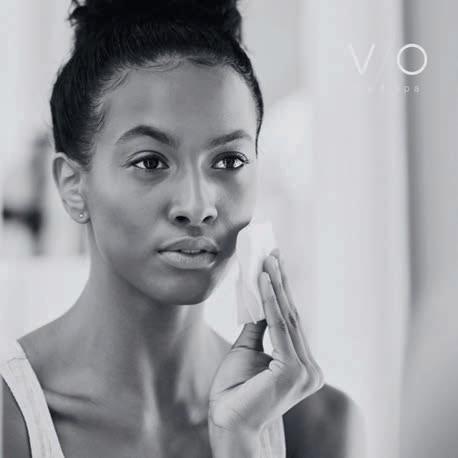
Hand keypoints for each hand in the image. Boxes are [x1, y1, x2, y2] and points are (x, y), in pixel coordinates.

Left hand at [208, 250, 323, 454]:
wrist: (230, 424)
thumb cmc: (235, 392)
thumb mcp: (246, 350)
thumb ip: (258, 326)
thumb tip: (257, 299)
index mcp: (300, 364)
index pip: (290, 320)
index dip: (282, 291)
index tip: (275, 265)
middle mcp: (309, 367)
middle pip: (291, 315)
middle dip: (280, 283)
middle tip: (273, 254)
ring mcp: (305, 370)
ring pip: (287, 317)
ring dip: (275, 285)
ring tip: (267, 260)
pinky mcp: (295, 371)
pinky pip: (278, 326)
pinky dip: (269, 300)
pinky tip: (263, 280)